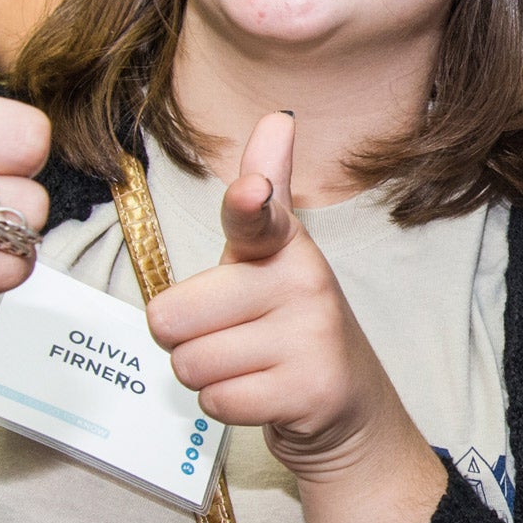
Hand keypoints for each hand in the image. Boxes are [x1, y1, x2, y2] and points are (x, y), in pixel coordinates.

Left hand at [144, 111, 435, 488]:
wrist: (348, 404)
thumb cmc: (287, 323)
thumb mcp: (271, 257)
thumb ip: (262, 195)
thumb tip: (278, 117)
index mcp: (284, 246)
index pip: (257, 218)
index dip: (250, 202)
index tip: (251, 191)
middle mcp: (305, 282)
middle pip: (174, 316)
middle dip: (183, 340)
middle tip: (226, 338)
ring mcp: (312, 338)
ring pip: (192, 364)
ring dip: (206, 376)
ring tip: (248, 366)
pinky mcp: (311, 389)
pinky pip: (218, 402)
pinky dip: (227, 406)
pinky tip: (262, 393)